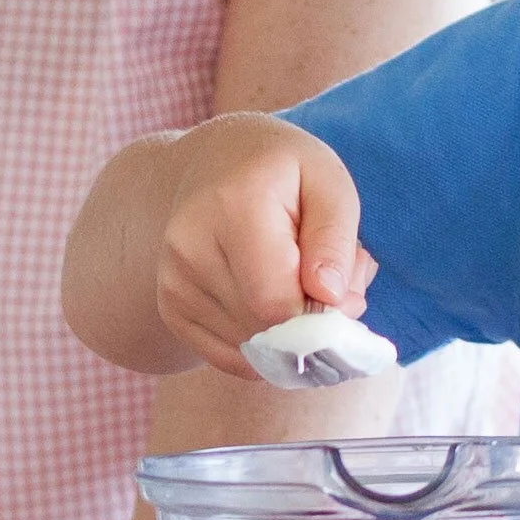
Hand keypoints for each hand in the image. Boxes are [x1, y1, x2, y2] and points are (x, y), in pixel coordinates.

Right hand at [153, 117, 375, 374]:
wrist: (213, 162)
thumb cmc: (282, 170)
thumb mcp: (327, 181)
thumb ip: (335, 239)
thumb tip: (330, 299)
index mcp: (232, 208)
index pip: (274, 302)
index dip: (320, 319)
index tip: (348, 299)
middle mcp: (190, 249)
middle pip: (261, 329)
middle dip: (309, 325)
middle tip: (331, 289)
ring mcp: (173, 282)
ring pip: (248, 348)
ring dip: (287, 336)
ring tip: (296, 285)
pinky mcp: (171, 307)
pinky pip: (228, 356)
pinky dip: (263, 345)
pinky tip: (272, 303)